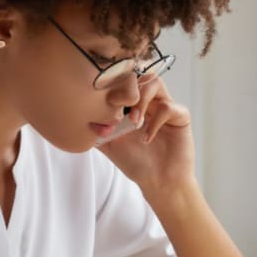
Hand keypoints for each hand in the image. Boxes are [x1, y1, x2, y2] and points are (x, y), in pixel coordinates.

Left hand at [97, 78, 195, 198]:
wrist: (159, 183)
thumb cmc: (136, 163)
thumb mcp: (109, 144)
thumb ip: (96, 128)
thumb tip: (74, 116)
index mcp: (134, 103)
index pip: (124, 79)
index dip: (113, 82)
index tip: (103, 101)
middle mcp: (151, 100)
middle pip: (139, 73)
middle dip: (127, 86)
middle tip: (116, 105)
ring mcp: (167, 106)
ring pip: (154, 82)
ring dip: (141, 100)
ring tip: (134, 122)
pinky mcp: (181, 116)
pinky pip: (168, 107)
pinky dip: (154, 122)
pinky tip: (146, 138)